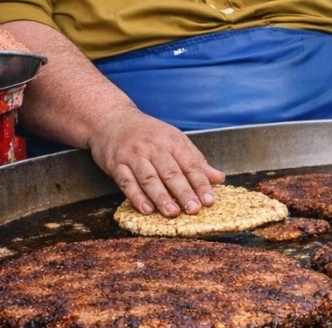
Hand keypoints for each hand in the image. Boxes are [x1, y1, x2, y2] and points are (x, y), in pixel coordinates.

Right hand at [85, 107, 225, 216]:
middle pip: (171, 172)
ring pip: (149, 178)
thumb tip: (219, 178)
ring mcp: (134, 155)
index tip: (209, 200)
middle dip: (183, 192)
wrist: (113, 119)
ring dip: (161, 197)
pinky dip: (137, 197)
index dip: (200, 183)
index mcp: (172, 141)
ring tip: (173, 212)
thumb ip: (196, 161)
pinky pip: (127, 182)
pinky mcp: (116, 164)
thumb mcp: (175, 140)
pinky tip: (146, 209)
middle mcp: (154, 147)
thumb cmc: (148, 133)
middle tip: (194, 209)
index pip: (190, 164)